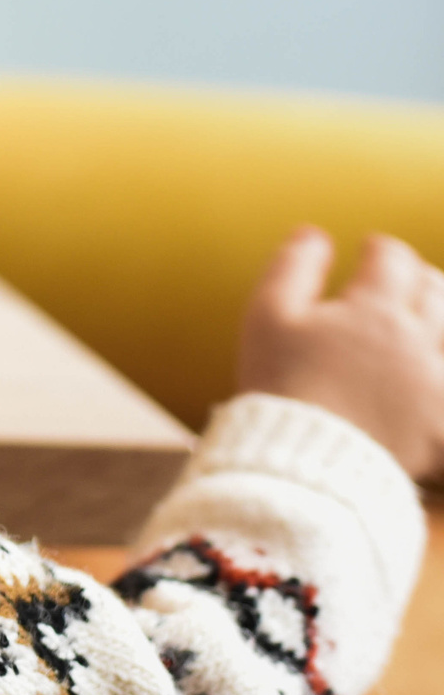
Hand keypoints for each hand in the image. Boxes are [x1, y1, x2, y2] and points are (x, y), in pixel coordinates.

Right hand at [240, 227, 443, 481]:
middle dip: (418, 277)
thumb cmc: (280, 385)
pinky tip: (430, 370)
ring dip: (439, 314)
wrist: (303, 461)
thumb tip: (314, 233)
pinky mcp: (442, 422)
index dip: (379, 249)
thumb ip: (293, 266)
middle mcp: (415, 339)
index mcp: (373, 309)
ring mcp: (435, 381)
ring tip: (424, 316)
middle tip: (401, 280)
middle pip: (434, 289)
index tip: (367, 250)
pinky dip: (441, 367)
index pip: (390, 257)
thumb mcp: (267, 316)